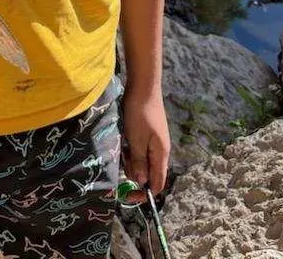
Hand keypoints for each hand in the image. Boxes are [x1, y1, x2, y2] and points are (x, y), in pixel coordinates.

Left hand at [121, 84, 169, 203]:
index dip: (144, 194)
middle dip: (134, 173)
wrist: (143, 87)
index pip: (157, 183)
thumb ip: (138, 162)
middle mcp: (161, 150)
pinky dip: (131, 148)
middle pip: (149, 173)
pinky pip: (140, 148)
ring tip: (122, 146)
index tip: (127, 196)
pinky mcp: (148, 132)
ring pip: (143, 160)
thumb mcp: (136, 140)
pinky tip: (124, 138)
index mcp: (161, 155)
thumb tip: (140, 183)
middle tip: (121, 161)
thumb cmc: (140, 114)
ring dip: (131, 159)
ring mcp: (155, 140)